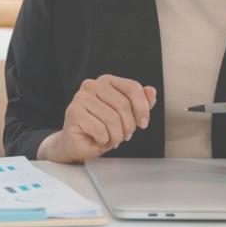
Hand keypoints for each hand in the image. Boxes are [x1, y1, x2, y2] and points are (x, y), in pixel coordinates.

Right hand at [41, 75, 155, 163]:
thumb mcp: (126, 116)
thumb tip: (151, 91)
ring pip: (112, 119)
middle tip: (124, 135)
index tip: (143, 123)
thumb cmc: (102, 129)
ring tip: (111, 139)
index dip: (142, 108)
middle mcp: (92, 85)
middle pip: (123, 105)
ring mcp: (80, 98)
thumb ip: (140, 103)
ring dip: (116, 136)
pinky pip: (100, 129)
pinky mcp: (73, 113)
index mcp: (107, 81)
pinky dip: (104, 140)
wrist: (80, 145)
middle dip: (128, 126)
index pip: (132, 88)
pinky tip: (99, 140)